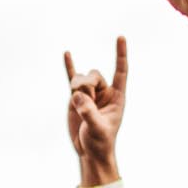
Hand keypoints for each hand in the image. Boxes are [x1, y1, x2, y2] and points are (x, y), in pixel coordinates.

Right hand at [63, 37, 128, 174]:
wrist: (89, 151)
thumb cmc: (100, 141)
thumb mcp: (98, 129)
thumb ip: (88, 112)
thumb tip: (77, 96)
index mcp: (117, 96)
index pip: (120, 71)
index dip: (121, 54)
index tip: (120, 37)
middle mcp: (104, 92)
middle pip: (93, 75)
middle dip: (87, 86)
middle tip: (86, 102)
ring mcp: (89, 94)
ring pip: (80, 79)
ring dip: (77, 90)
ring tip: (79, 106)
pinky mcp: (76, 98)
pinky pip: (72, 78)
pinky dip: (69, 67)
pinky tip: (67, 53)